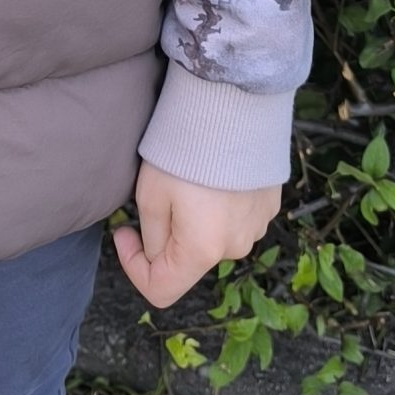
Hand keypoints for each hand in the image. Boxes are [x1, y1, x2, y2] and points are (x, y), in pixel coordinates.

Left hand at [112, 162, 280, 309]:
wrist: (234, 105)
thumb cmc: (186, 150)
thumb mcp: (150, 194)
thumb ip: (151, 237)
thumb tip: (155, 251)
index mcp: (201, 251)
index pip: (161, 290)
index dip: (134, 268)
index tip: (124, 233)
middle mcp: (235, 247)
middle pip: (189, 260)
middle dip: (167, 237)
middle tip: (158, 194)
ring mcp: (257, 227)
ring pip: (213, 239)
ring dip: (196, 222)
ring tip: (190, 178)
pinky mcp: (270, 204)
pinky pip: (237, 219)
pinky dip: (221, 207)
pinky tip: (215, 173)